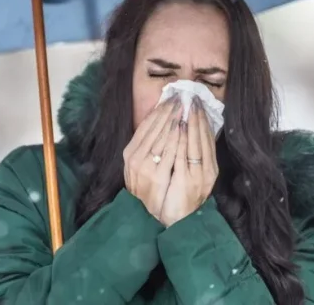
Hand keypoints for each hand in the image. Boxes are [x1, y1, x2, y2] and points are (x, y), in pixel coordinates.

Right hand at [123, 94, 183, 220]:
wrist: (146, 214)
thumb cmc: (146, 188)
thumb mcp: (141, 165)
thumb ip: (147, 147)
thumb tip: (159, 125)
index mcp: (130, 152)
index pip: (144, 126)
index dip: (157, 111)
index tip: (169, 98)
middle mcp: (134, 157)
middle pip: (152, 129)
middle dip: (167, 111)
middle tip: (180, 97)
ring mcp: (144, 166)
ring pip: (160, 137)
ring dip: (172, 120)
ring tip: (183, 107)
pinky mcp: (157, 175)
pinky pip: (168, 153)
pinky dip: (176, 138)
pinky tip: (183, 127)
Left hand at [159, 96, 218, 227]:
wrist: (178, 223)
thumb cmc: (181, 198)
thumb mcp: (191, 176)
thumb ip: (193, 158)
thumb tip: (189, 134)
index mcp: (210, 169)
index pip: (208, 140)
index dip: (203, 121)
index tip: (198, 104)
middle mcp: (207, 172)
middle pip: (204, 139)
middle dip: (198, 117)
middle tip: (192, 98)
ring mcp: (198, 176)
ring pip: (195, 144)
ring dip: (191, 123)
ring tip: (186, 106)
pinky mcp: (187, 182)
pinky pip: (184, 155)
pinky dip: (183, 139)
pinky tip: (181, 126)